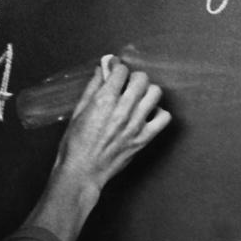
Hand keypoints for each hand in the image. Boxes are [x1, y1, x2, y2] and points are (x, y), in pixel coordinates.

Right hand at [53, 57, 172, 190]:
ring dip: (146, 92)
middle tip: (126, 85)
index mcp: (104, 101)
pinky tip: (147, 115)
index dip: (117, 67)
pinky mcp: (144, 139)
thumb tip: (101, 70)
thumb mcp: (78, 111)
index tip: (114, 70)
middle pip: (141, 78)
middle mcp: (123, 110)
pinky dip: (158, 113)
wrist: (82, 172)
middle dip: (133, 77)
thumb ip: (92, 88)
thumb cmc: (75, 144)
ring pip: (155, 93)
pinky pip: (164, 117)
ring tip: (138, 98)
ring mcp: (136, 125)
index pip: (121, 70)